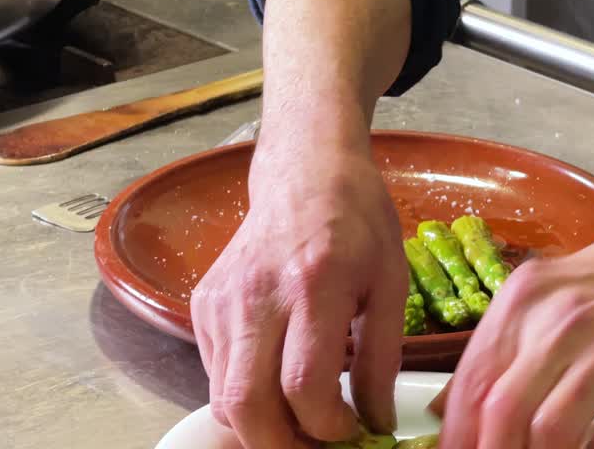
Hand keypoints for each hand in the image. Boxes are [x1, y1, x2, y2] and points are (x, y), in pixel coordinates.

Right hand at [191, 128, 406, 446]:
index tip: (351, 431)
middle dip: (282, 446)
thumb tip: (377, 424)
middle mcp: (257, 294)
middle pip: (246, 406)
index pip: (303, 385)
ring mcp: (222, 301)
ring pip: (224, 399)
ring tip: (303, 422)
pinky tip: (279, 384)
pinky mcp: (203, 305)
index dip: (328, 428)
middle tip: (317, 445)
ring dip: (262, 427)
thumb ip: (383, 360)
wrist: (306, 171)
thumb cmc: (357, 221)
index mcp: (314, 283)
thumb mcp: (390, 283)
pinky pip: (216, 375)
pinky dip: (245, 397)